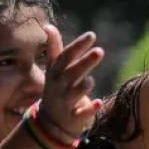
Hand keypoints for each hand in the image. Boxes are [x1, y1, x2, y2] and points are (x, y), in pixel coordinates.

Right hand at [39, 25, 104, 139]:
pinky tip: (99, 103)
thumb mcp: (54, 69)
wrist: (49, 122)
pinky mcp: (75, 118)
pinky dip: (90, 110)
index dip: (77, 46)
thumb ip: (54, 48)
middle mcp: (60, 86)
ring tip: (90, 80)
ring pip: (74, 94)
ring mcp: (66, 103)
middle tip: (100, 51)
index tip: (92, 35)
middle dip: (84, 63)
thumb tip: (48, 26)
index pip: (66, 57)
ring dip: (82, 87)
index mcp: (56, 73)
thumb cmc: (56, 88)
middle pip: (71, 74)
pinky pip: (82, 114)